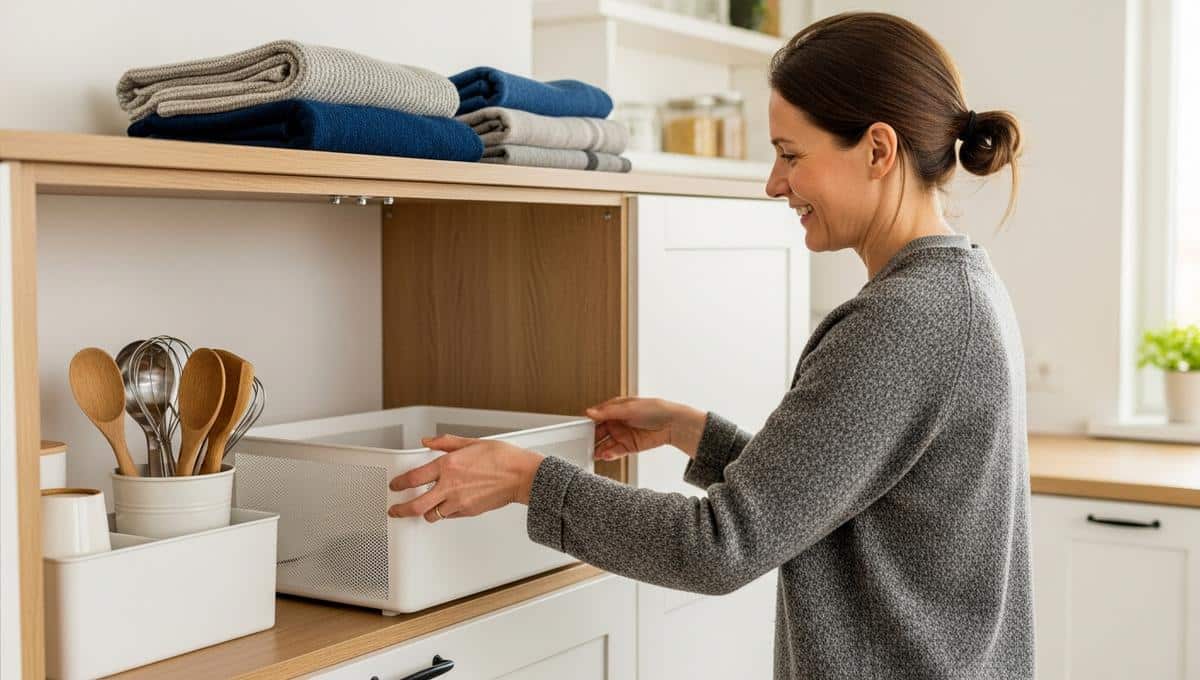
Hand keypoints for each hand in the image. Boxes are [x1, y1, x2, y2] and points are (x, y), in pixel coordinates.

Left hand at [387, 435, 544, 522]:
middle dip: (400, 510)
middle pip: (415, 505)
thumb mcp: (471, 442)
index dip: (400, 483)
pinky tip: (446, 506)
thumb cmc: (502, 458)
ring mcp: (458, 501)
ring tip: (422, 509)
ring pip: (431, 515)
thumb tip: (428, 441)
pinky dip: (444, 513)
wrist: (521, 476)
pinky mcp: (468, 511)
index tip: (395, 485)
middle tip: (395, 510)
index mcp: (448, 465)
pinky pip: (449, 516)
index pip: (414, 478)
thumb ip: (445, 443)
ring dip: (424, 512)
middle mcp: (450, 485)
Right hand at [587, 396, 706, 461]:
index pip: (596, 416)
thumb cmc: (655, 409)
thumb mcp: (629, 407)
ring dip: (598, 448)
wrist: (673, 424)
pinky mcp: (629, 447)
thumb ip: (608, 412)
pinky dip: (609, 454)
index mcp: (615, 409)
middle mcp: (617, 422)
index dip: (588, 422)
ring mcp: (622, 435)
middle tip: (582, 444)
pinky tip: (605, 455)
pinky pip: (615, 451)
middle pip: (598, 432)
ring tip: (593, 453)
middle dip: (591, 438)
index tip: (578, 429)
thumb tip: (590, 412)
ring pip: (605, 443)